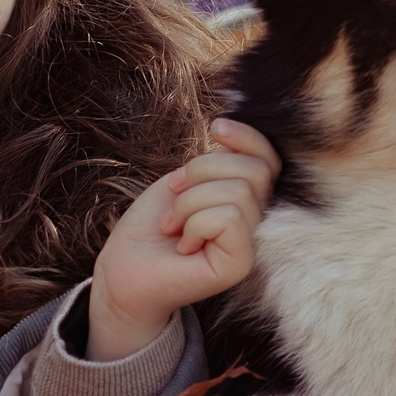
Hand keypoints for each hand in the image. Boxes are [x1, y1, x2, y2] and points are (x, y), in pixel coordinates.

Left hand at [84, 119, 277, 360]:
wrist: (125, 266)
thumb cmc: (153, 223)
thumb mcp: (186, 180)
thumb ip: (220, 162)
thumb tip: (233, 139)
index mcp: (248, 199)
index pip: (269, 159)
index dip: (248, 137)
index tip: (215, 129)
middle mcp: (258, 222)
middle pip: (255, 170)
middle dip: (202, 172)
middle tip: (174, 196)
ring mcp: (253, 244)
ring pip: (239, 192)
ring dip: (190, 202)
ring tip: (174, 224)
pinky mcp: (241, 264)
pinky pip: (229, 219)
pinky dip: (195, 224)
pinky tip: (183, 245)